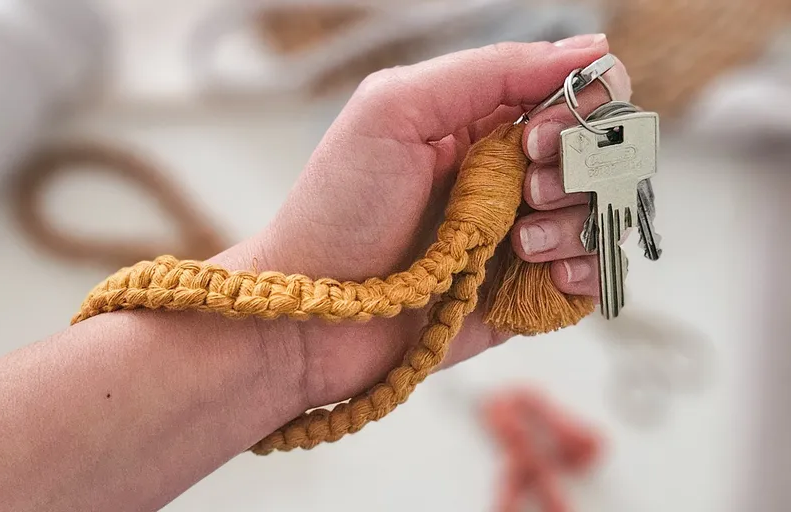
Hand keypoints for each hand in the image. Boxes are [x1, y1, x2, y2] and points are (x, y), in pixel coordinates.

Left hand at [217, 34, 631, 409]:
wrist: (311, 318)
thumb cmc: (337, 210)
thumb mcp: (394, 111)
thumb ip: (488, 70)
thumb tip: (589, 48)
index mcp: (480, 124)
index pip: (571, 92)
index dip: (579, 106)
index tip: (537, 137)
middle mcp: (507, 176)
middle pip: (602, 152)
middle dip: (577, 168)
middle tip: (526, 192)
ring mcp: (518, 236)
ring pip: (602, 213)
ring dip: (574, 224)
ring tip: (518, 243)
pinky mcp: (523, 294)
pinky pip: (591, 276)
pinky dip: (584, 273)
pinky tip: (542, 275)